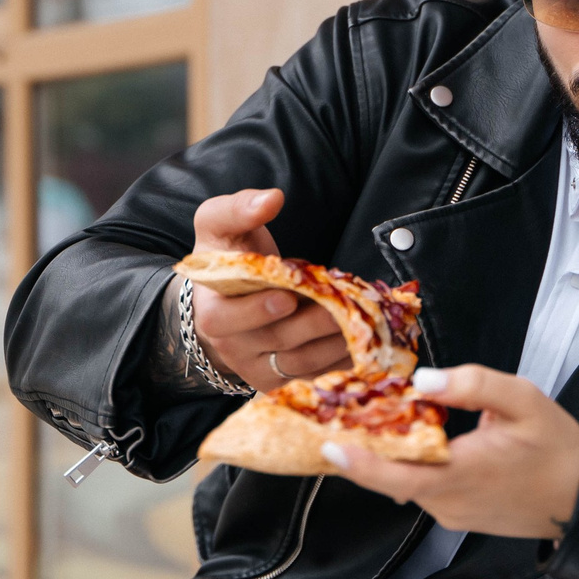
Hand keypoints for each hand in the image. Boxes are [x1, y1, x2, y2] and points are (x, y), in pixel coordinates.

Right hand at [189, 188, 350, 387]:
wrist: (225, 296)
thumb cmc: (226, 255)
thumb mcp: (219, 225)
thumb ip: (239, 209)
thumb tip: (272, 199)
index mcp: (212, 312)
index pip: (228, 320)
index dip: (258, 311)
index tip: (288, 297)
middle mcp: (232, 348)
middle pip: (277, 341)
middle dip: (316, 324)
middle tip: (346, 305)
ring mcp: (258, 368)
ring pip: (301, 363)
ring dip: (337, 343)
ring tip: (364, 319)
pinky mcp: (282, 379)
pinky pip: (315, 375)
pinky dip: (343, 359)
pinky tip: (366, 340)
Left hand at [321, 366, 578, 537]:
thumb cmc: (558, 449)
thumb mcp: (524, 400)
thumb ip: (474, 384)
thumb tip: (424, 381)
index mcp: (462, 473)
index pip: (396, 475)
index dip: (358, 463)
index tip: (327, 445)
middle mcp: (449, 502)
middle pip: (392, 477)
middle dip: (365, 449)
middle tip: (340, 416)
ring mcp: (452, 514)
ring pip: (406, 483)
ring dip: (391, 457)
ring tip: (375, 420)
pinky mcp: (458, 517)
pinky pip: (423, 490)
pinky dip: (413, 466)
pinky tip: (415, 441)